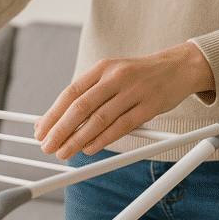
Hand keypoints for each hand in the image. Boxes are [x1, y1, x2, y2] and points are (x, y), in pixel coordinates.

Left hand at [34, 42, 215, 159]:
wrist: (178, 67)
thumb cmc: (137, 76)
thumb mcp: (110, 76)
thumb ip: (85, 96)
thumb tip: (52, 120)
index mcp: (102, 68)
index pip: (70, 93)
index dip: (53, 114)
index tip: (40, 131)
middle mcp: (116, 77)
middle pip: (81, 107)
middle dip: (60, 130)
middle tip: (48, 146)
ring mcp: (134, 91)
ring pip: (100, 119)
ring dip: (78, 139)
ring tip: (64, 152)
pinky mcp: (150, 106)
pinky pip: (122, 127)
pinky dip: (103, 140)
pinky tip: (89, 149)